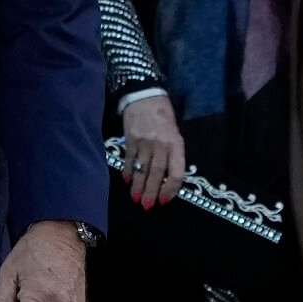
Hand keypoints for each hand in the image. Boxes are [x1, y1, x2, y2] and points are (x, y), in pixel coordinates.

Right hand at [120, 94, 185, 208]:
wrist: (145, 96)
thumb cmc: (164, 118)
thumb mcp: (175, 135)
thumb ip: (172, 155)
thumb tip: (166, 179)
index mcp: (176, 145)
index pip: (176, 172)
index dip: (170, 188)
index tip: (164, 201)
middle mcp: (161, 145)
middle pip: (156, 173)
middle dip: (151, 191)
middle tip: (146, 206)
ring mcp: (144, 142)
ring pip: (141, 168)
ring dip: (138, 185)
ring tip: (135, 198)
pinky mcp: (130, 139)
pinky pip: (129, 159)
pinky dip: (127, 170)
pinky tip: (126, 180)